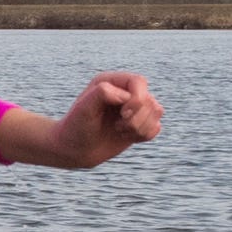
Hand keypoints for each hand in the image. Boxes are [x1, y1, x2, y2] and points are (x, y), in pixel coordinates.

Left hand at [46, 71, 162, 166]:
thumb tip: (126, 96)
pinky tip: (126, 136)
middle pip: (150, 99)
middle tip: (117, 127)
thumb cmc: (76, 127)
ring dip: (140, 127)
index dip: (137, 99)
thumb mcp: (84, 108)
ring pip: (157, 112)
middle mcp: (125, 92)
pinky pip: (156, 127)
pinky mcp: (139, 124)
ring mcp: (134, 108)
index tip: (123, 114)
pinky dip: (144, 135)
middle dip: (137, 118)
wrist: (74, 149)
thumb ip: (102, 93)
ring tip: (120, 131)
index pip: (139, 82)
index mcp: (112, 81)